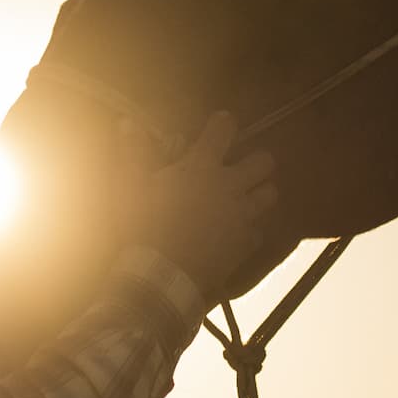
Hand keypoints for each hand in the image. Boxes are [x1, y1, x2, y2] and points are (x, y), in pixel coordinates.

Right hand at [119, 113, 276, 297]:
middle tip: (242, 168)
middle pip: (264, 162)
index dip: (223, 122)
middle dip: (257, 161)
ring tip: (246, 198)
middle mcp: (229, 186)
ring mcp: (241, 215)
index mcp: (201, 166)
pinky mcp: (245, 243)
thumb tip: (127, 121)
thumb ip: (133, 153)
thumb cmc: (143, 226)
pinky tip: (238, 233)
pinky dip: (251, 229)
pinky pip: (259, 231)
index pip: (222, 130)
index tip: (221, 122)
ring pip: (270, 195)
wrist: (161, 275)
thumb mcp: (130, 187)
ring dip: (260, 192)